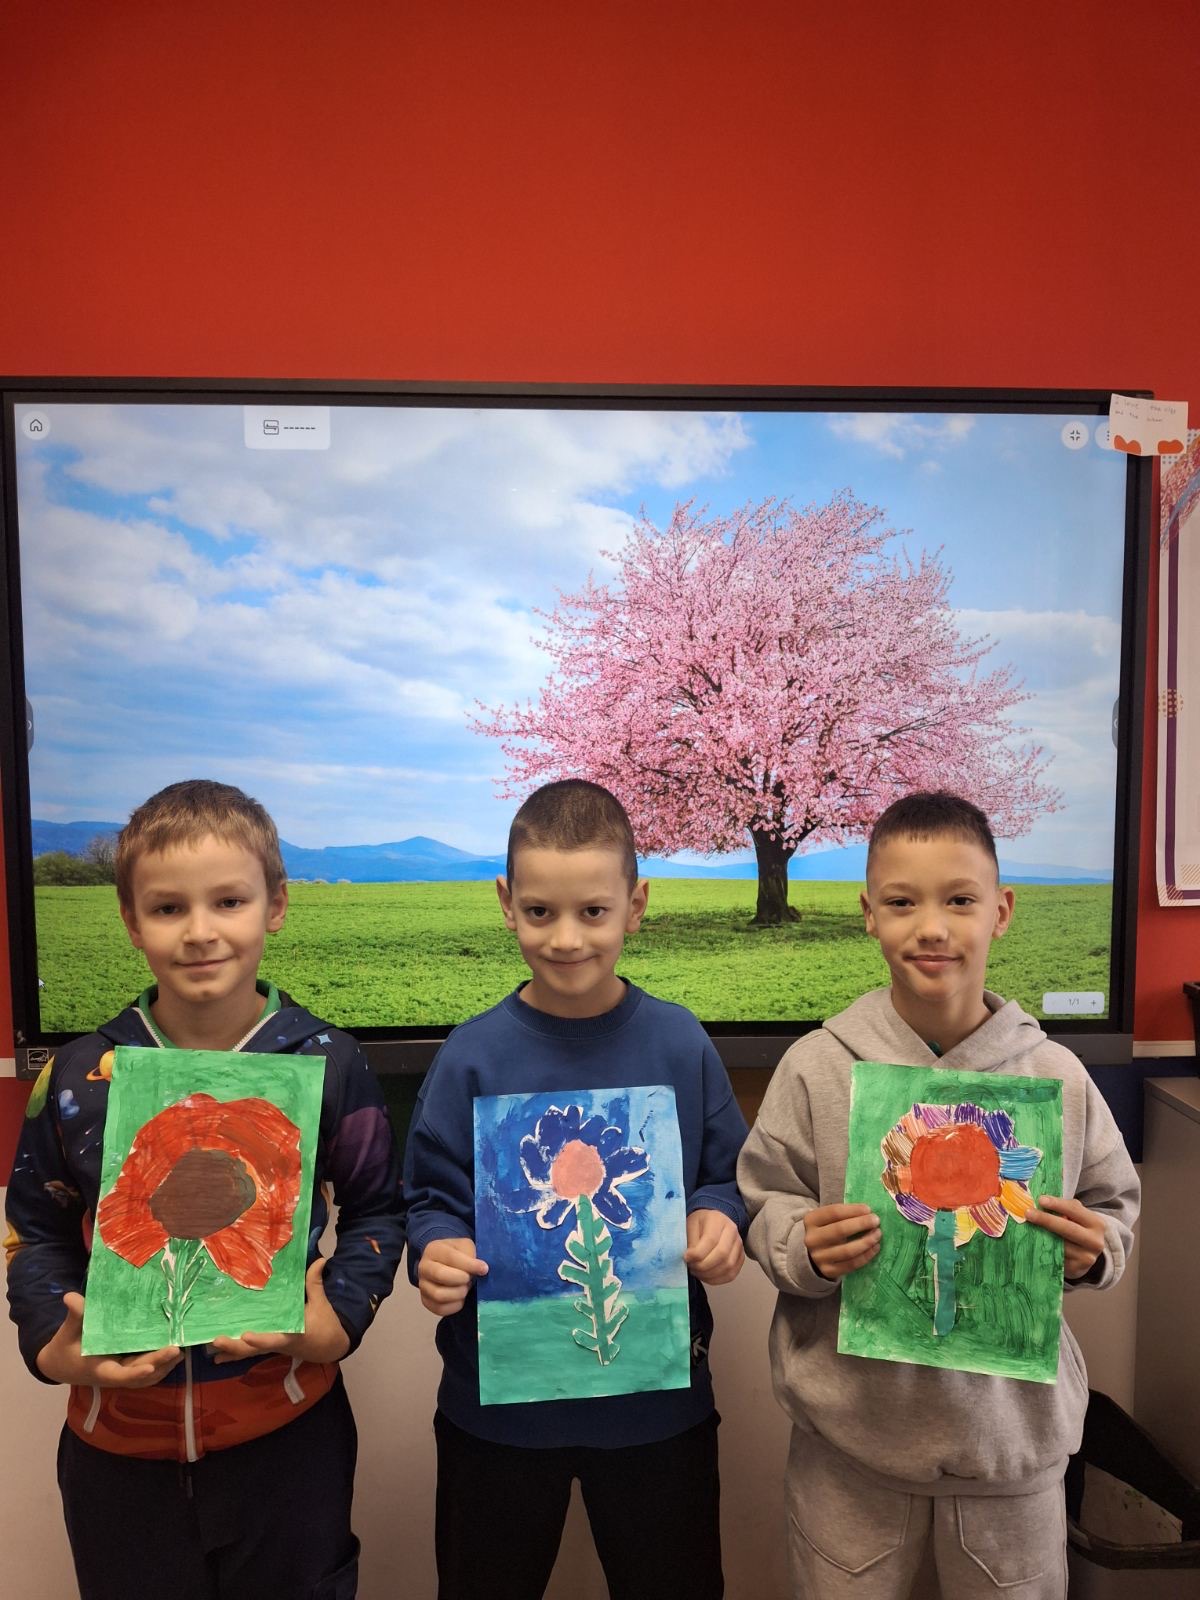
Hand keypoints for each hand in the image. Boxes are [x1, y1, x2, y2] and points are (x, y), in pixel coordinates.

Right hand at [36, 1293, 181, 1387]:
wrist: (61, 1364)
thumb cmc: (66, 1348)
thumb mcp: (68, 1332)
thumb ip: (75, 1316)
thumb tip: (70, 1297)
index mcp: (100, 1369)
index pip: (119, 1375)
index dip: (134, 1373)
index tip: (148, 1367)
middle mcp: (115, 1374)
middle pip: (140, 1373)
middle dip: (158, 1362)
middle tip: (176, 1349)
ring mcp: (123, 1372)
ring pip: (147, 1375)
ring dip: (164, 1366)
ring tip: (181, 1350)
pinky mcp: (128, 1367)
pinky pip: (147, 1370)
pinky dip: (161, 1365)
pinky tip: (176, 1352)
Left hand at [210, 1258, 351, 1364]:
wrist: (329, 1347)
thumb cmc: (326, 1325)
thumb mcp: (322, 1304)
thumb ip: (315, 1283)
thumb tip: (320, 1259)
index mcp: (290, 1335)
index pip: (273, 1339)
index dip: (259, 1339)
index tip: (246, 1335)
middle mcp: (277, 1344)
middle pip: (253, 1350)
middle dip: (234, 1346)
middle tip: (216, 1339)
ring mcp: (272, 1346)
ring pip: (248, 1352)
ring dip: (231, 1350)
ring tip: (212, 1348)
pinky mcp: (270, 1346)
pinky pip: (250, 1352)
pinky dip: (236, 1352)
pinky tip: (219, 1356)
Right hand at [417, 1237, 487, 1316]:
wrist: (445, 1264)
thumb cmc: (458, 1253)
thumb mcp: (465, 1246)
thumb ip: (472, 1255)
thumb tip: (482, 1269)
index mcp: (433, 1249)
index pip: (450, 1257)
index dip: (469, 1264)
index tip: (484, 1269)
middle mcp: (424, 1267)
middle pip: (441, 1275)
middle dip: (461, 1279)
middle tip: (470, 1279)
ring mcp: (423, 1286)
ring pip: (439, 1295)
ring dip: (458, 1293)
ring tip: (465, 1287)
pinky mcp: (426, 1301)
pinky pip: (440, 1309)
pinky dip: (455, 1305)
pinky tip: (461, 1298)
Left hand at [684, 1209, 743, 1284]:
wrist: (713, 1222)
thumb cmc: (699, 1224)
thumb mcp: (690, 1225)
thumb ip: (690, 1241)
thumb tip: (690, 1258)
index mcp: (718, 1220)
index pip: (711, 1240)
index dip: (697, 1253)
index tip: (686, 1257)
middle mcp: (732, 1231)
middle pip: (722, 1254)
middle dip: (704, 1266)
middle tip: (691, 1267)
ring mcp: (739, 1245)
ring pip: (728, 1266)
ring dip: (710, 1274)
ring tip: (697, 1272)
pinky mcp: (740, 1257)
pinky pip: (731, 1274)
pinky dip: (717, 1280)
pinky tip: (706, 1276)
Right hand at [804, 1203, 880, 1280]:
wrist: (814, 1252)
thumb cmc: (827, 1229)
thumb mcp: (828, 1218)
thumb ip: (845, 1214)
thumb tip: (868, 1213)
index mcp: (811, 1220)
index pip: (834, 1212)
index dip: (853, 1210)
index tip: (868, 1209)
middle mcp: (812, 1239)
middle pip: (840, 1230)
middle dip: (861, 1224)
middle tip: (876, 1220)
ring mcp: (819, 1257)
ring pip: (847, 1250)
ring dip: (866, 1242)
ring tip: (878, 1235)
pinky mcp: (828, 1271)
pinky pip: (851, 1264)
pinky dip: (866, 1256)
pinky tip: (875, 1248)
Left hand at [1025, 1195, 1105, 1280]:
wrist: (1086, 1256)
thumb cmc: (1077, 1229)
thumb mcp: (1077, 1217)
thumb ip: (1064, 1208)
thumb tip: (1040, 1202)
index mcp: (1096, 1223)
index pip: (1075, 1210)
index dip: (1057, 1204)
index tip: (1040, 1199)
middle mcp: (1095, 1241)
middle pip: (1068, 1228)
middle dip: (1046, 1220)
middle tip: (1028, 1213)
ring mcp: (1086, 1258)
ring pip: (1060, 1244)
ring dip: (1041, 1235)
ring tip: (1026, 1227)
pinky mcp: (1076, 1269)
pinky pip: (1056, 1257)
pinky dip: (1043, 1248)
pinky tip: (1033, 1241)